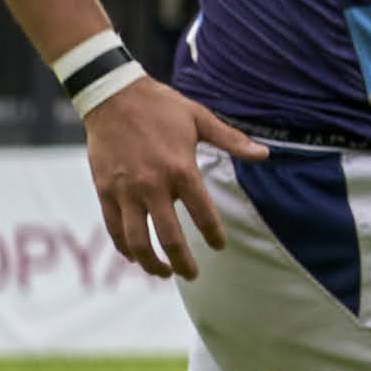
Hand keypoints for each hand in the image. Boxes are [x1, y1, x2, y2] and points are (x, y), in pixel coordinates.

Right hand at [90, 78, 264, 281]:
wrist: (113, 96)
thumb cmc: (162, 106)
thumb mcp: (201, 119)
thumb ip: (232, 140)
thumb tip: (265, 154)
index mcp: (182, 170)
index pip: (203, 214)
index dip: (213, 235)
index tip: (219, 247)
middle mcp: (154, 186)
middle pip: (170, 238)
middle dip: (184, 262)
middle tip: (193, 275)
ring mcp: (126, 192)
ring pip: (137, 241)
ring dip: (151, 263)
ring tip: (163, 272)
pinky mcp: (105, 191)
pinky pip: (115, 229)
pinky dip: (125, 247)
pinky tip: (135, 256)